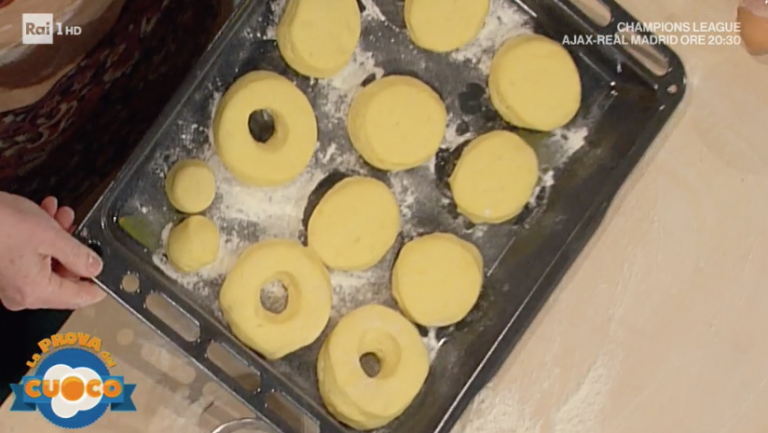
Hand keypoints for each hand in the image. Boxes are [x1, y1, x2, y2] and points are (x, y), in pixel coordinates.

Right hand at [0, 193, 105, 310]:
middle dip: (74, 250)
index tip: (112, 273)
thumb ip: (78, 255)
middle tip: (80, 228)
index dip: (99, 284)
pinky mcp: (4, 269)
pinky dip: (41, 239)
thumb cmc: (0, 224)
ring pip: (48, 264)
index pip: (80, 298)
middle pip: (64, 279)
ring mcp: (11, 283)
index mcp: (36, 291)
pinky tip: (45, 214)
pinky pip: (31, 259)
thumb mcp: (50, 236)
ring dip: (58, 239)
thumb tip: (96, 268)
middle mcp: (22, 294)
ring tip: (61, 215)